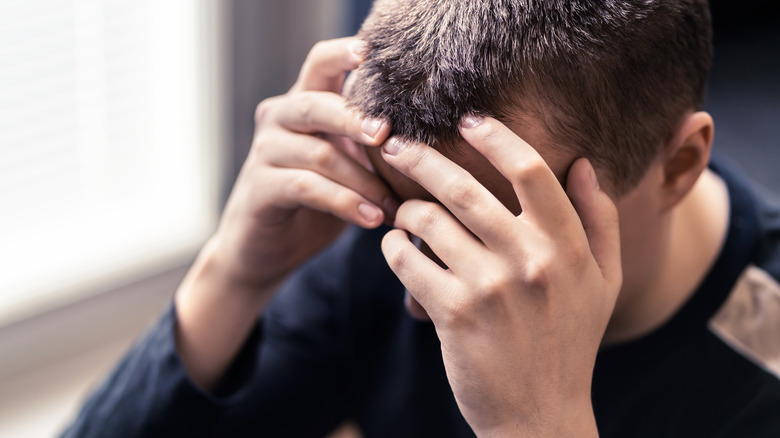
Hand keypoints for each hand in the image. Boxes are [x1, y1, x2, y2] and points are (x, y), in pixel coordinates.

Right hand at [174, 37, 396, 389]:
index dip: (343, 53)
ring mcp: (265, 152)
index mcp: (303, 103)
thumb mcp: (348, 165)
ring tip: (395, 205)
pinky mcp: (260, 189)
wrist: (265, 249)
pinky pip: (307, 187)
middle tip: (390, 136)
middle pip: (316, 103)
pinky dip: (345, 202)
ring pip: (320, 153)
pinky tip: (373, 219)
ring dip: (365, 181)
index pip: (319, 63)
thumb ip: (372, 144)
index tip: (371, 52)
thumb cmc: (317, 202)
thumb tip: (434, 137)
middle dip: (358, 118)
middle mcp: (279, 119)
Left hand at [379, 116, 620, 436]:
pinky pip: (407, 261)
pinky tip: (395, 248)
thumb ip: (600, 220)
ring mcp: (490, 288)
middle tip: (395, 144)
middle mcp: (530, 260)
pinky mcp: (452, 314)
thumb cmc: (571, 342)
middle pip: (464, 187)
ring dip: (405, 210)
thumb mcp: (606, 282)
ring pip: (428, 221)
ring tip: (401, 212)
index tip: (467, 120)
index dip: (495, 136)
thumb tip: (583, 163)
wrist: (541, 416)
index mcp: (567, 247)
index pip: (530, 170)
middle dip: (421, 158)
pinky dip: (393, 248)